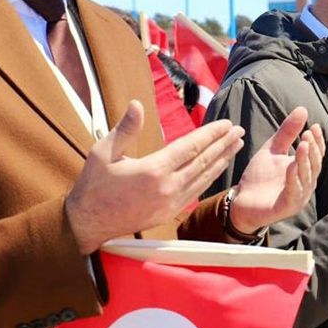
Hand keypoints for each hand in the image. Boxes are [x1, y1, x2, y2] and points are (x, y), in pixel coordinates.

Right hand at [65, 100, 244, 254]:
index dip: (211, 134)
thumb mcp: (103, 152)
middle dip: (223, 144)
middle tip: (240, 131)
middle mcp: (167, 187)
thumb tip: (136, 104)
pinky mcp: (169, 213)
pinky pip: (196, 192)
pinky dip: (210, 178)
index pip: (191, 147)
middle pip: (203, 161)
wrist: (87, 224)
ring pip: (204, 178)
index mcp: (153, 170)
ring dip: (222, 160)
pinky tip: (217, 169)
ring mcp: (170, 203)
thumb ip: (124, 129)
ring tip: (236, 146)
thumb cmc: (93, 185)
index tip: (227, 123)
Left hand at [228, 107, 325, 234]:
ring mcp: (298, 197)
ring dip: (305, 161)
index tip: (314, 126)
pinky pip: (293, 192)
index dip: (318, 141)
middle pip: (314, 165)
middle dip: (313, 150)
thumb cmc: (260, 176)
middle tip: (308, 134)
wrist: (242, 201)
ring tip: (303, 145)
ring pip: (306, 177)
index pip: (317, 154)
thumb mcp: (273, 149)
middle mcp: (306, 184)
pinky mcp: (287, 207)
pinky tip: (291, 166)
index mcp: (304, 171)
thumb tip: (303, 109)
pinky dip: (293, 179)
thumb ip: (287, 132)